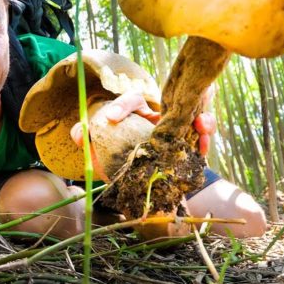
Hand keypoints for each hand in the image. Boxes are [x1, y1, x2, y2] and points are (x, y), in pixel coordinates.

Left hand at [69, 91, 215, 155]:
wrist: (138, 183)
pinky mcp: (189, 142)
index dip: (122, 105)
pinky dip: (205, 141)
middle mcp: (159, 115)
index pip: (132, 100)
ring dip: (202, 119)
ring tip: (203, 126)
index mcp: (137, 112)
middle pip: (175, 100)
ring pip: (195, 115)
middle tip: (177, 112)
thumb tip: (78, 133)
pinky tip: (204, 150)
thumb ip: (87, 137)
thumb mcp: (102, 148)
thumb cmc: (120, 158)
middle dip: (182, 102)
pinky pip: (202, 137)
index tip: (111, 118)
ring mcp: (177, 127)